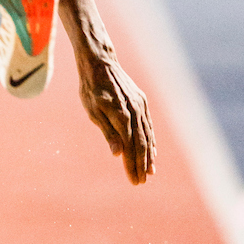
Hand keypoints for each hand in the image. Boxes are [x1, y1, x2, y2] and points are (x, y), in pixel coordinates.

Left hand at [77, 54, 155, 184]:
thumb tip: (118, 154)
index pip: (130, 147)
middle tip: (141, 181)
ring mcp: (140, 106)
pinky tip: (152, 151)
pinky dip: (151, 140)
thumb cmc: (91, 88)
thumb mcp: (93, 111)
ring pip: (147, 135)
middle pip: (141, 144)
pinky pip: (148, 125)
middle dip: (142, 164)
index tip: (134, 180)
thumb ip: (107, 132)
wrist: (100, 62)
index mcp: (121, 115)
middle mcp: (135, 111)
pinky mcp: (141, 102)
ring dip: (149, 155)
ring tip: (150, 171)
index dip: (132, 165)